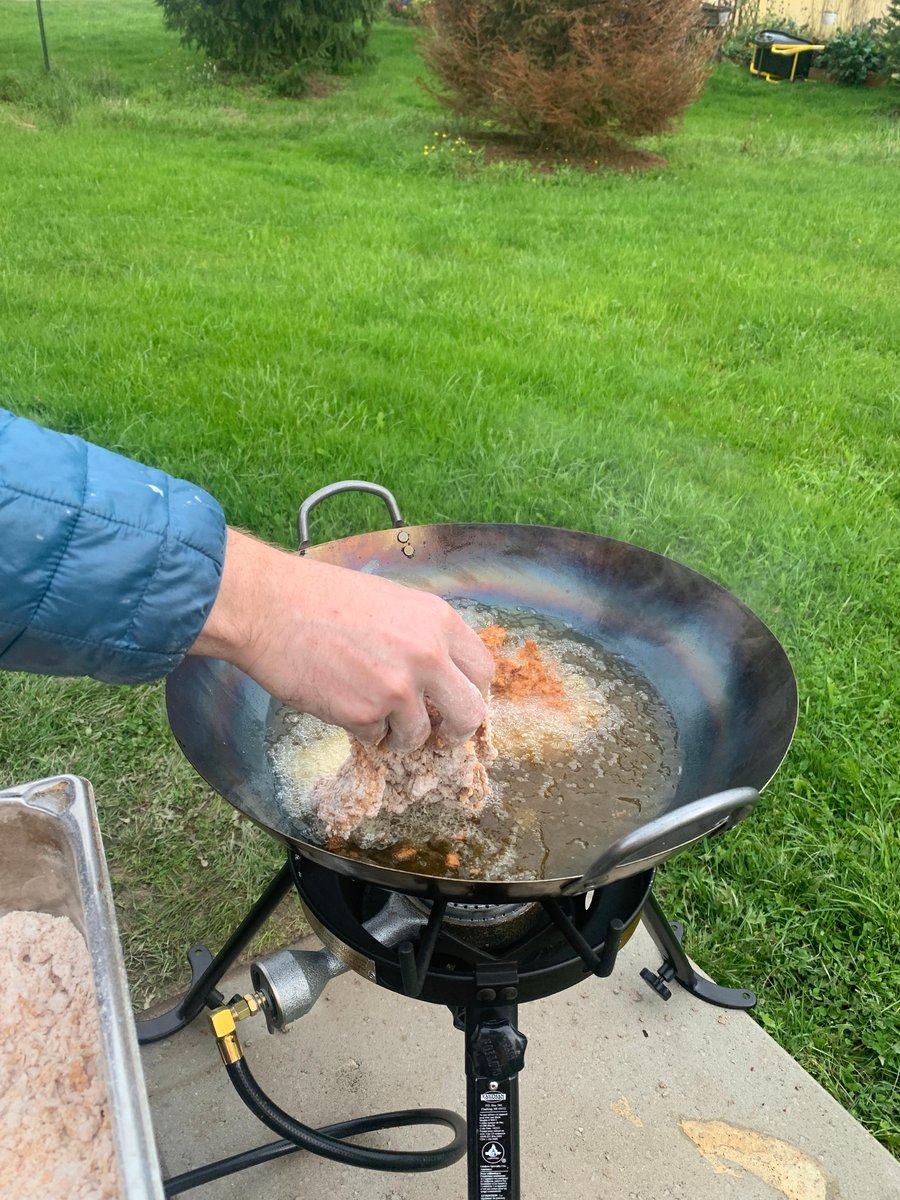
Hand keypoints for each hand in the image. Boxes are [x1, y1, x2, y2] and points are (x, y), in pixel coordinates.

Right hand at [189, 529, 493, 749]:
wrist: (269, 607)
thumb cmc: (322, 598)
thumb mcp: (392, 602)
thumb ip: (423, 635)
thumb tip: (443, 674)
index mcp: (438, 621)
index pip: (483, 670)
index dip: (471, 691)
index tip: (456, 701)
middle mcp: (428, 655)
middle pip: (470, 714)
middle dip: (455, 731)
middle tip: (439, 734)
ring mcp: (398, 688)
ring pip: (420, 735)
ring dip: (399, 734)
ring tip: (372, 713)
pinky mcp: (364, 714)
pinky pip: (376, 738)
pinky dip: (362, 730)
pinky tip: (342, 703)